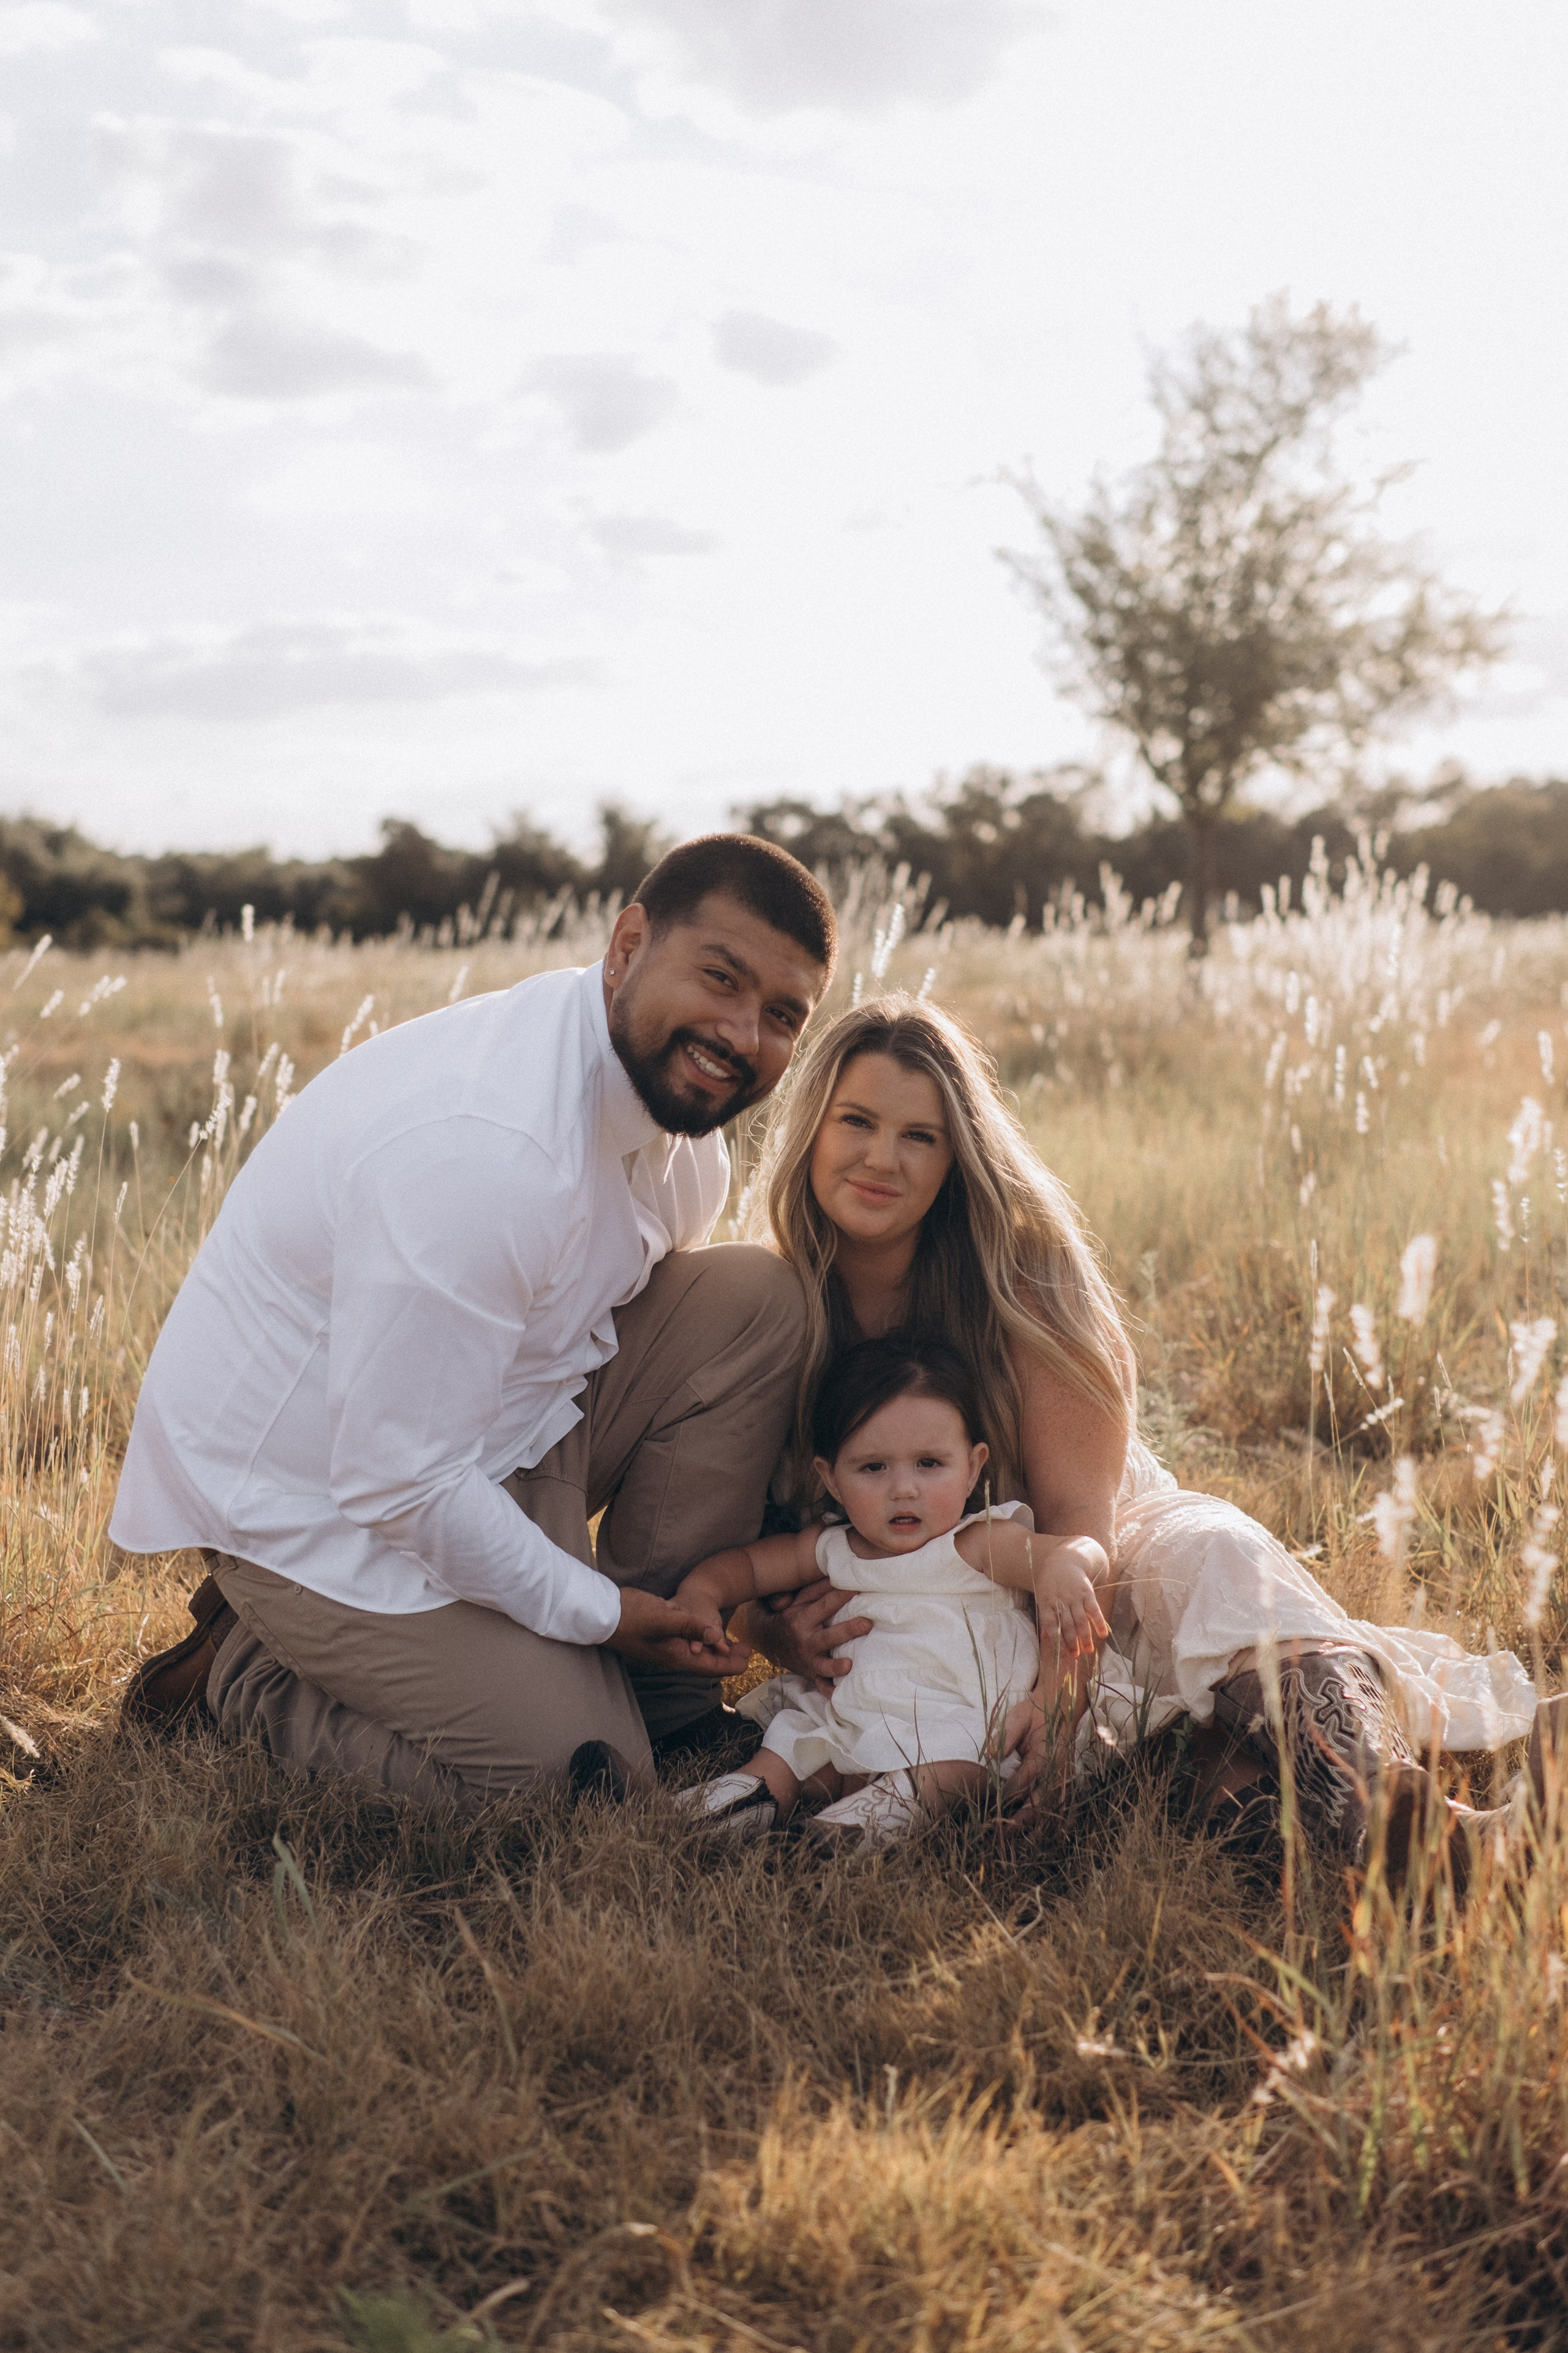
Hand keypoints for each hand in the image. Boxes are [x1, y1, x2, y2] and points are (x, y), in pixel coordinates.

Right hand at [603, 1587, 751, 1678]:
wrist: (602, 1613)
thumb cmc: (631, 1616)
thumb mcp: (664, 1618)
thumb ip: (690, 1627)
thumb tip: (717, 1636)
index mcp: (677, 1657)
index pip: (712, 1667)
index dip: (733, 1664)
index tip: (750, 1659)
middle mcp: (674, 1656)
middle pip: (707, 1663)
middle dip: (729, 1659)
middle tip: (748, 1651)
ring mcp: (666, 1647)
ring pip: (697, 1654)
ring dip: (716, 1650)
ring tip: (734, 1644)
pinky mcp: (661, 1636)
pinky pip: (687, 1643)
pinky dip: (701, 1641)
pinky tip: (706, 1633)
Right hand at [734, 1578, 872, 1699]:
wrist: (770, 1643)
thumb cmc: (791, 1617)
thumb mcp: (798, 1601)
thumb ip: (816, 1590)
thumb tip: (838, 1575)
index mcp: (802, 1619)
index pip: (825, 1606)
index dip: (842, 1596)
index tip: (859, 1588)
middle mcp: (805, 1641)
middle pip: (829, 1636)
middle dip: (848, 1630)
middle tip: (867, 1623)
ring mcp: (808, 1660)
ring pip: (824, 1665)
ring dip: (836, 1666)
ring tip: (849, 1664)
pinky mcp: (811, 1674)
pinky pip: (820, 1686)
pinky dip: (828, 1691)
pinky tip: (839, 1694)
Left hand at [999, 1675, 1086, 1819]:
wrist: (1057, 1709)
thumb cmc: (1033, 1714)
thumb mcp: (1018, 1717)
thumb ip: (1006, 1735)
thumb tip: (991, 1755)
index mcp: (1045, 1753)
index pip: (1025, 1779)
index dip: (1008, 1792)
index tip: (991, 1803)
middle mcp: (1056, 1769)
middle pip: (1040, 1799)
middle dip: (1022, 1817)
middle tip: (1003, 1829)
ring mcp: (1060, 1777)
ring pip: (1047, 1806)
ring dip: (1031, 1820)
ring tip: (1012, 1832)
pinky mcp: (1059, 1781)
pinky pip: (1051, 1803)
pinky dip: (1040, 1815)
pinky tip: (1025, 1824)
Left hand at [1031, 1538, 1109, 1658]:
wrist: (1065, 1559)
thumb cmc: (1051, 1581)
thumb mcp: (1043, 1595)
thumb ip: (1047, 1615)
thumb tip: (1047, 1636)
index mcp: (1047, 1602)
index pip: (1050, 1622)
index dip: (1055, 1636)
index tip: (1059, 1651)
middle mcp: (1061, 1600)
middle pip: (1067, 1624)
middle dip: (1071, 1641)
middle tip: (1075, 1655)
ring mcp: (1075, 1596)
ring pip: (1080, 1620)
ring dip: (1085, 1636)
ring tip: (1088, 1650)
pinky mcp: (1087, 1592)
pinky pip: (1093, 1609)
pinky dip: (1098, 1621)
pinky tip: (1103, 1633)